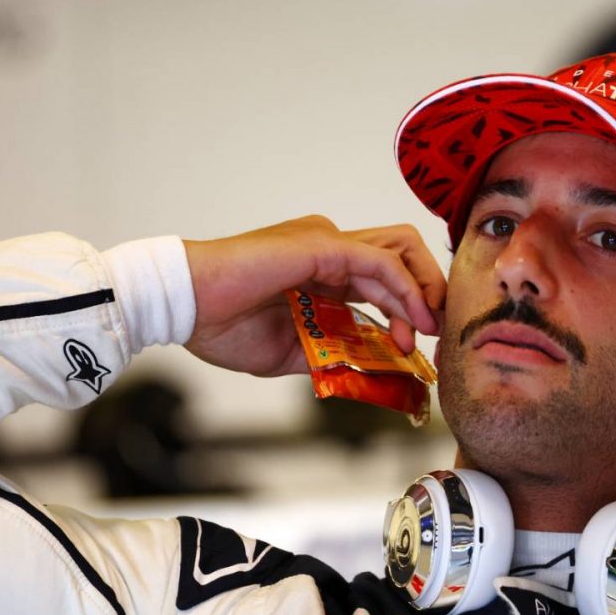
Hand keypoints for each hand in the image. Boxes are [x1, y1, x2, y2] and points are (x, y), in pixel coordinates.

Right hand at [183, 215, 445, 376]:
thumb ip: (331, 354)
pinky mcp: (321, 245)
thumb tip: (367, 373)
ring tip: (424, 332)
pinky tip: (409, 320)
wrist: (181, 305)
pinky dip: (403, 290)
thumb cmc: (222, 324)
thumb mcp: (292, 351)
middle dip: (427, 290)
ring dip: (421, 294)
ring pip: (399, 252)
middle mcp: (329, 247)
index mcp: (321, 269)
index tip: (415, 344)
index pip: (383, 276)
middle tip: (434, 331)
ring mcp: (326, 241)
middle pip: (401, 253)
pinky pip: (379, 263)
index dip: (407, 306)